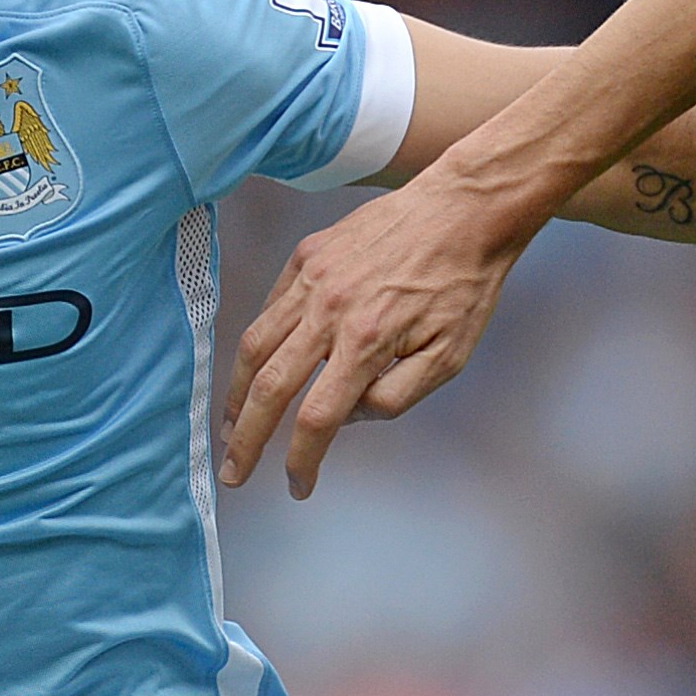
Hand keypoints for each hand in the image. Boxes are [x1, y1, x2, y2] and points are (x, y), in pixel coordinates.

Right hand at [220, 164, 540, 499]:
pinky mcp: (308, 255)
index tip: (298, 485)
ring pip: (256, 346)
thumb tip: (348, 416)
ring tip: (230, 425)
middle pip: (269, 388)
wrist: (465, 209)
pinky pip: (271, 307)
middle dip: (245, 439)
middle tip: (233, 472)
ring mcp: (312, 278)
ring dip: (236, 394)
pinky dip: (259, 344)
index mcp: (366, 342)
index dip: (302, 460)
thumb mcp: (450, 358)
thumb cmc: (463, 286)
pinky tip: (259, 368)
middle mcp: (329, 310)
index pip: (316, 418)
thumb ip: (395, 397)